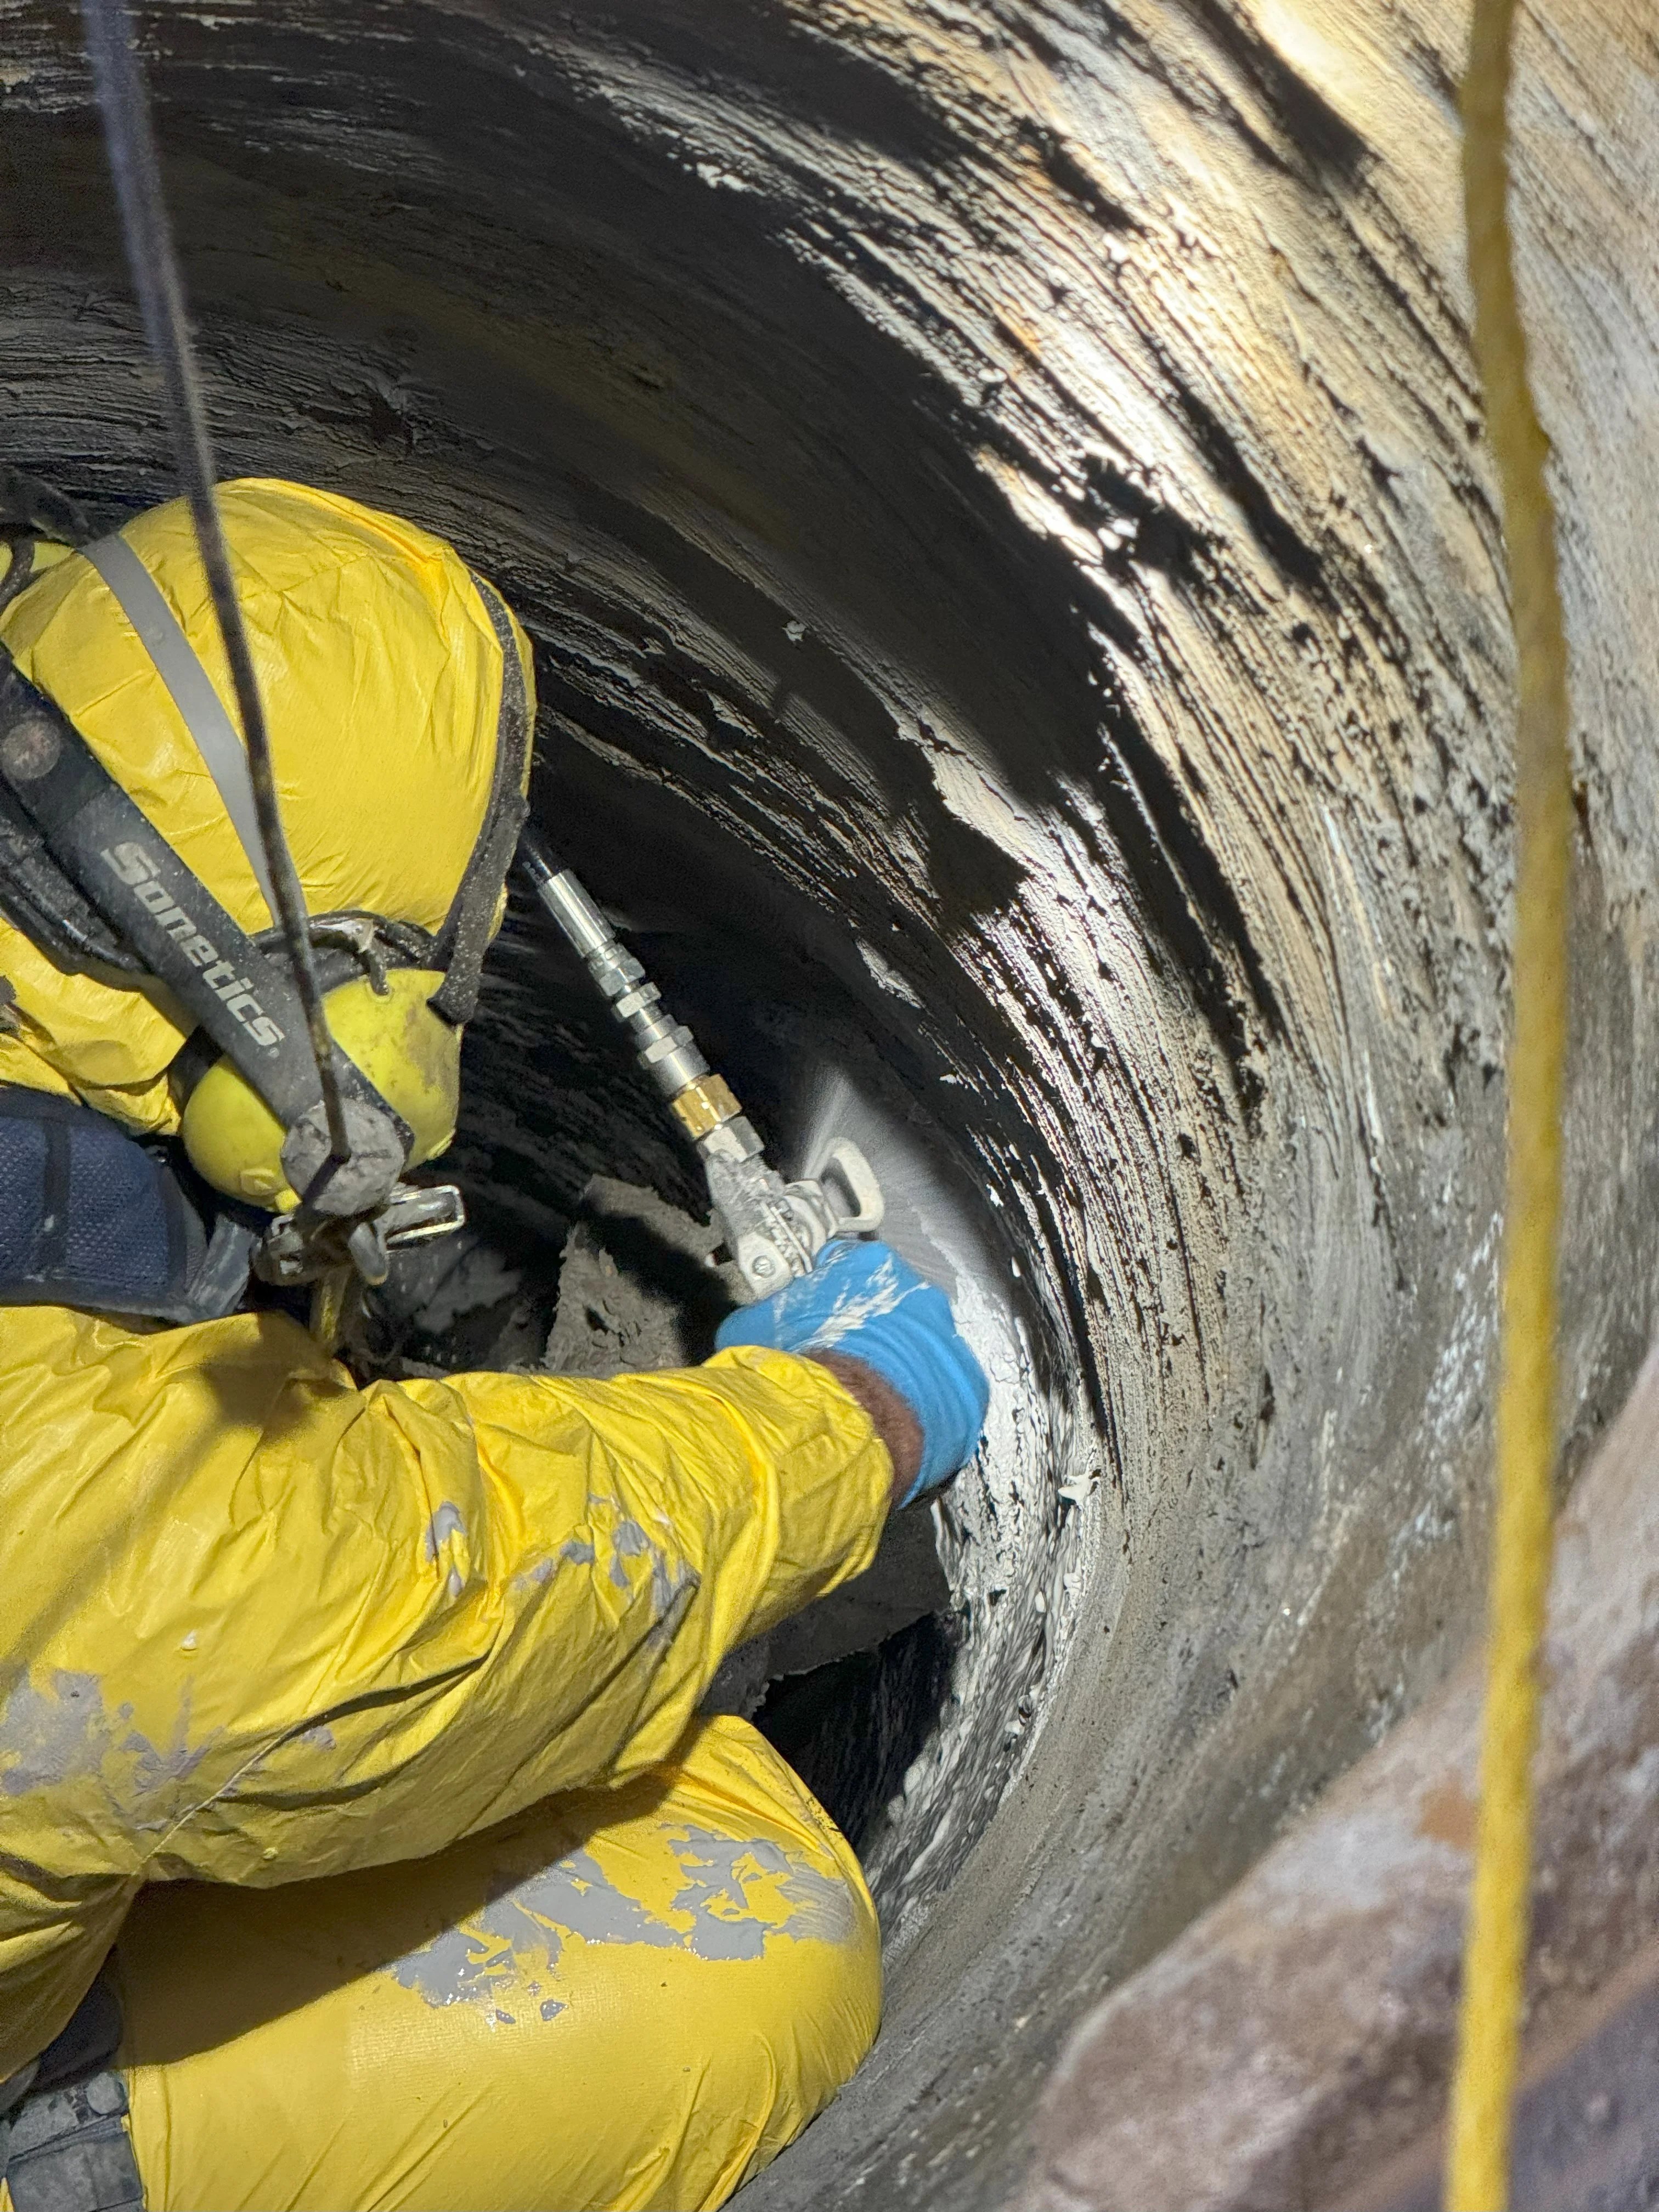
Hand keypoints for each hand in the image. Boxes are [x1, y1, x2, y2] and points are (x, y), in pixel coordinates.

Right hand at [715, 1239, 987, 1505]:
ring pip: (924, 1353)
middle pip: (895, 1310)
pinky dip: (924, 1409)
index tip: (820, 1320)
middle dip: (873, 1334)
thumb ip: (766, 1316)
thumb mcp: (756, 1330)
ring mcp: (950, 1342)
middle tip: (846, 1362)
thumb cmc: (801, 1373)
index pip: (851, 1269)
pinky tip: (895, 1425)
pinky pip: (946, 1396)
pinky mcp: (968, 1391)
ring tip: (869, 1401)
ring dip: (902, 1371)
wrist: (843, 1427)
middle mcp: (922, 1296)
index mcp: (872, 1265)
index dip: (832, 1298)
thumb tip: (752, 1325)